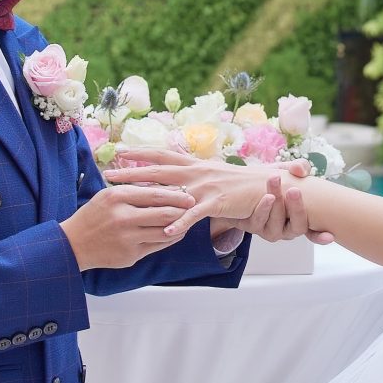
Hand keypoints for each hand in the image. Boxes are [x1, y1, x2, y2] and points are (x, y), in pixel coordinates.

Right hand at [61, 181, 197, 270]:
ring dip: (180, 225)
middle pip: (163, 213)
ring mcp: (128, 238)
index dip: (175, 195)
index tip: (188, 194)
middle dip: (182, 209)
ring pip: (164, 231)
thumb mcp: (108, 195)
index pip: (155, 194)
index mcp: (117, 197)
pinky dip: (170, 239)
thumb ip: (133, 191)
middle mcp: (123, 217)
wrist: (73, 244)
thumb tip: (164, 187)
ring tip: (186, 220)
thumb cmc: (93, 216)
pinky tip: (175, 233)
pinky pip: (158, 246)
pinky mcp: (131, 255)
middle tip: (193, 205)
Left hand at [114, 160, 305, 240]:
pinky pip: (194, 214)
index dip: (143, 152)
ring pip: (169, 188)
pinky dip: (180, 223)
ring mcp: (206, 186)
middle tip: (109, 172)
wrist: (273, 186)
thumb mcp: (220, 177)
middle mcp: (198, 171)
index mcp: (198, 165)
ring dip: (144, 192)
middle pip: (158, 168)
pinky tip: (166, 232)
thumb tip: (187, 180)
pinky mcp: (216, 202)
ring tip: (123, 197)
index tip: (121, 150)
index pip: (165, 154)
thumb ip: (201, 179)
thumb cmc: (248, 184)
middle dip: (132, 170)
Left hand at [249, 173, 334, 246]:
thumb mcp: (288, 171)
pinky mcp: (254, 227)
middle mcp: (288, 228)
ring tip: (275, 181)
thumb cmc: (274, 181)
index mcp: (301, 218)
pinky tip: (267, 196)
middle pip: (298, 226)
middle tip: (294, 190)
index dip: (322, 236)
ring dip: (277, 203)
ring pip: (277, 223)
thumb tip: (300, 169)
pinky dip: (263, 208)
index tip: (330, 236)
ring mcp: (272, 230)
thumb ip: (299, 167)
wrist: (245, 186)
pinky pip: (259, 222)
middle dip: (297, 209)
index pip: (315, 233)